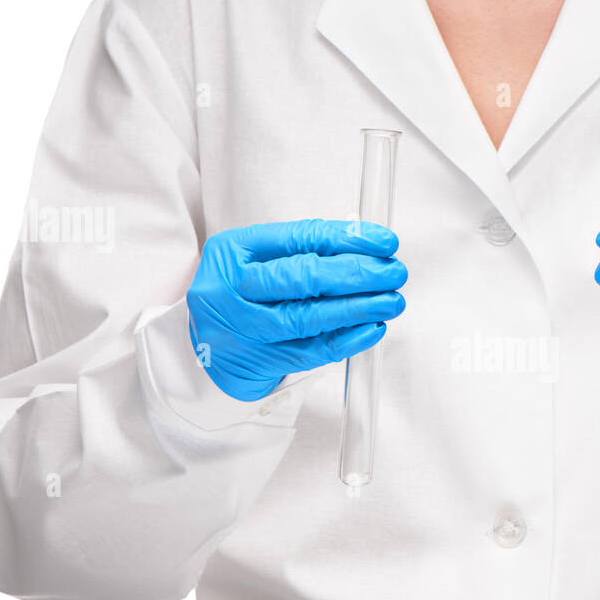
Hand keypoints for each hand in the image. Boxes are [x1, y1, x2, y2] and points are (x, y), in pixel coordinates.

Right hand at [187, 220, 407, 400]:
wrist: (206, 346)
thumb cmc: (242, 294)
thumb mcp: (257, 259)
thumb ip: (306, 250)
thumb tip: (370, 249)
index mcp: (232, 251)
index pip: (299, 239)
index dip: (347, 239)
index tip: (385, 243)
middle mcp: (233, 288)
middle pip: (303, 277)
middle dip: (357, 274)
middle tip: (394, 273)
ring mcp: (244, 328)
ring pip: (309, 317)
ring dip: (359, 308)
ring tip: (391, 301)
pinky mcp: (260, 361)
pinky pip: (311, 352)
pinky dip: (347, 340)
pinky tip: (372, 329)